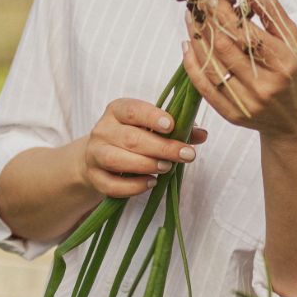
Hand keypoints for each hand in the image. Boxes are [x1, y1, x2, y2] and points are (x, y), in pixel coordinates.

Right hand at [76, 97, 208, 198]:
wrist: (98, 156)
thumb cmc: (132, 137)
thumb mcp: (151, 127)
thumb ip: (178, 129)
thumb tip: (202, 134)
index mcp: (117, 110)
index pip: (132, 110)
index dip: (152, 117)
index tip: (171, 125)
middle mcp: (102, 130)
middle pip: (130, 138)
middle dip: (161, 148)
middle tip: (186, 155)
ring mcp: (94, 154)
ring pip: (117, 160)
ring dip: (146, 165)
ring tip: (167, 168)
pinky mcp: (94, 177)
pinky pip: (112, 185)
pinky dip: (133, 186)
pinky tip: (151, 183)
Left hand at [183, 0, 296, 139]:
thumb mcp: (296, 44)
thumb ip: (274, 16)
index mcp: (283, 64)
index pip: (247, 33)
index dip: (225, 13)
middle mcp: (264, 85)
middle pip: (225, 47)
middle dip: (207, 20)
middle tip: (197, 1)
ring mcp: (246, 102)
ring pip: (211, 65)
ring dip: (196, 38)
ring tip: (190, 18)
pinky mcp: (232, 114)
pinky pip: (204, 87)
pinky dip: (192, 65)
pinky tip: (188, 45)